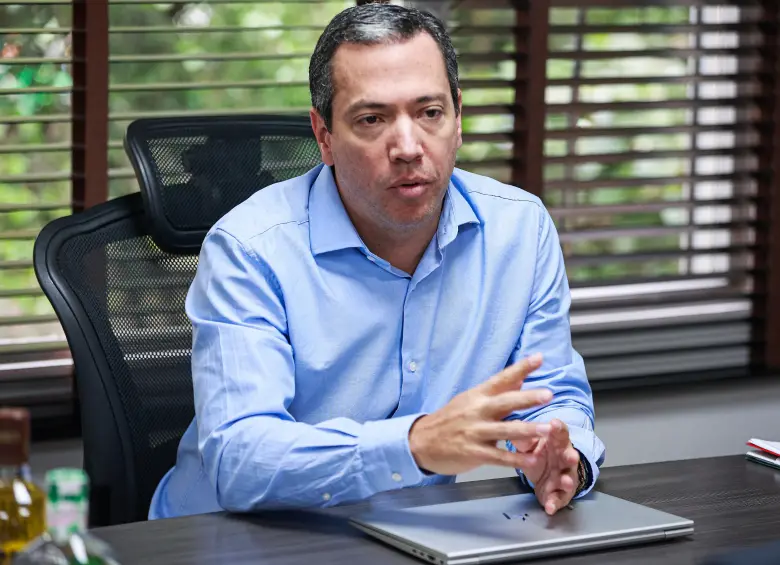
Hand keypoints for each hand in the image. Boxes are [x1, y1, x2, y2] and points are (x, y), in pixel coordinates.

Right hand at [408, 354, 552, 475]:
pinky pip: (497, 456)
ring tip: (547, 430)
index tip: (539, 358)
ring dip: (527, 430)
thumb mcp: (470, 400)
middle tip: (548, 394)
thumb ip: (497, 391)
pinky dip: (515, 459)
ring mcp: (474, 432)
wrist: (421, 442)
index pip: (501, 378)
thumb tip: (520, 377)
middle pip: (505, 402)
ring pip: (504, 430)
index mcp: (477, 395)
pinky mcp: (473, 452)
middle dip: (527, 398)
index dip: (520, 368)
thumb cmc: (450, 419)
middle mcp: (477, 411)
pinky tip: (531, 461)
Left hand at [513, 419, 580, 514]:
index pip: (560, 433)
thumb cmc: (540, 454)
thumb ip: (522, 439)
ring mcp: (564, 477)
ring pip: (568, 479)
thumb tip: (513, 427)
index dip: (558, 428)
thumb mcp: (528, 445)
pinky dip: (555, 503)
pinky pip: (559, 499)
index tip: (554, 423)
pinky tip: (550, 507)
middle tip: (571, 456)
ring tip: (565, 482)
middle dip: (571, 457)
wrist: (544, 476)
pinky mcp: (560, 494)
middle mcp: (564, 459)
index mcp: (557, 443)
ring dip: (567, 481)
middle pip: (570, 456)